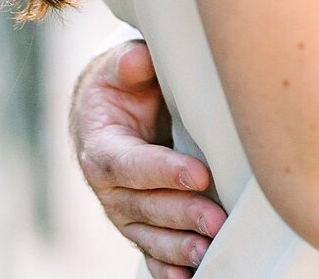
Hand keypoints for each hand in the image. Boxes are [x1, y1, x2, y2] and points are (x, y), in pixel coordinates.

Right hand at [71, 39, 226, 276]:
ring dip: (179, 246)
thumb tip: (138, 61)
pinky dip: (167, 268)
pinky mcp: (138, 225)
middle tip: (217, 219)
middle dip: (182, 214)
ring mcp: (122, 211)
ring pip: (149, 235)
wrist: (107, 113)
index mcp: (101, 146)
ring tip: (209, 250)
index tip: (200, 173)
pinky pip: (151, 252)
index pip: (130, 164)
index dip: (162, 171)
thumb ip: (128, 63)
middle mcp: (108, 186)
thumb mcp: (120, 67)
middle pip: (144, 206)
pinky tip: (187, 277)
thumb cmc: (121, 86)